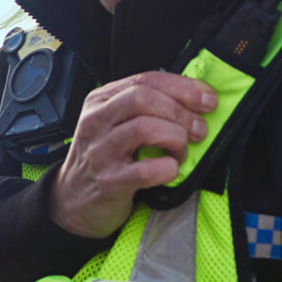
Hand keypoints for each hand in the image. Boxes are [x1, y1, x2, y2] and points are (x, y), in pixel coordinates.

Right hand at [49, 72, 213, 237]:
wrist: (74, 200)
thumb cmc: (103, 158)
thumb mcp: (113, 123)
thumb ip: (142, 108)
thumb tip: (193, 98)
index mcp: (100, 101)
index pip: (145, 80)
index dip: (183, 87)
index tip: (207, 98)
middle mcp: (96, 122)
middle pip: (144, 99)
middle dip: (181, 112)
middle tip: (199, 128)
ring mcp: (100, 152)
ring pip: (146, 128)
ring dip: (176, 139)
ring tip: (180, 151)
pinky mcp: (109, 182)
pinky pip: (147, 169)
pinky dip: (168, 168)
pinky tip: (170, 169)